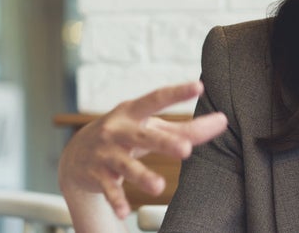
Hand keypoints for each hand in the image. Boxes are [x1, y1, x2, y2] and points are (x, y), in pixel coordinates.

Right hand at [58, 80, 227, 218]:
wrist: (76, 154)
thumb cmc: (124, 135)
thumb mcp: (148, 126)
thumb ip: (184, 127)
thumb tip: (222, 121)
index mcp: (133, 113)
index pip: (156, 99)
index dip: (177, 93)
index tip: (198, 87)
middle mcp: (118, 130)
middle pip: (143, 136)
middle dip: (163, 142)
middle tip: (186, 149)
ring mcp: (106, 153)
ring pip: (126, 165)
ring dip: (142, 175)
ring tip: (159, 186)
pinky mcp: (98, 174)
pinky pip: (109, 189)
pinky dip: (116, 200)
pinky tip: (124, 212)